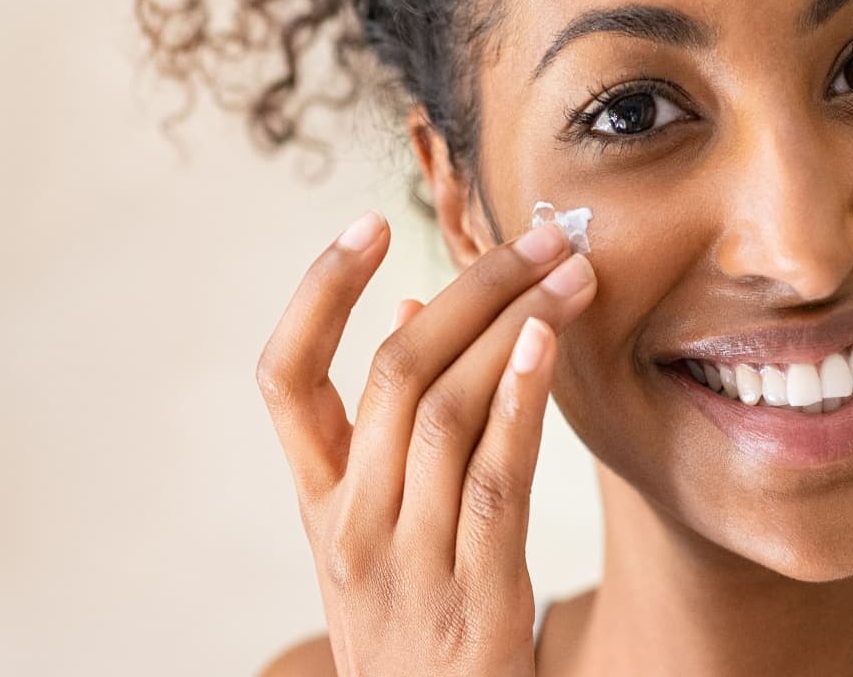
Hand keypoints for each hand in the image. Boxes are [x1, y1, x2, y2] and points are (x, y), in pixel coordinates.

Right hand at [257, 211, 596, 675]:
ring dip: (513, 325)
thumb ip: (386, 433)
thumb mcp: (379, 536)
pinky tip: (547, 345)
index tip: (366, 224)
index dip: (316, 294)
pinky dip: (519, 403)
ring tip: (569, 272)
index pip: (283, 379)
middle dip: (470, 288)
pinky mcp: (478, 601)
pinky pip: (495, 482)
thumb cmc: (419, 629)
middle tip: (538, 234)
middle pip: (391, 373)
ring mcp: (409, 566)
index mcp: (319, 504)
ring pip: (444, 412)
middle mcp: (350, 529)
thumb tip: (409, 308)